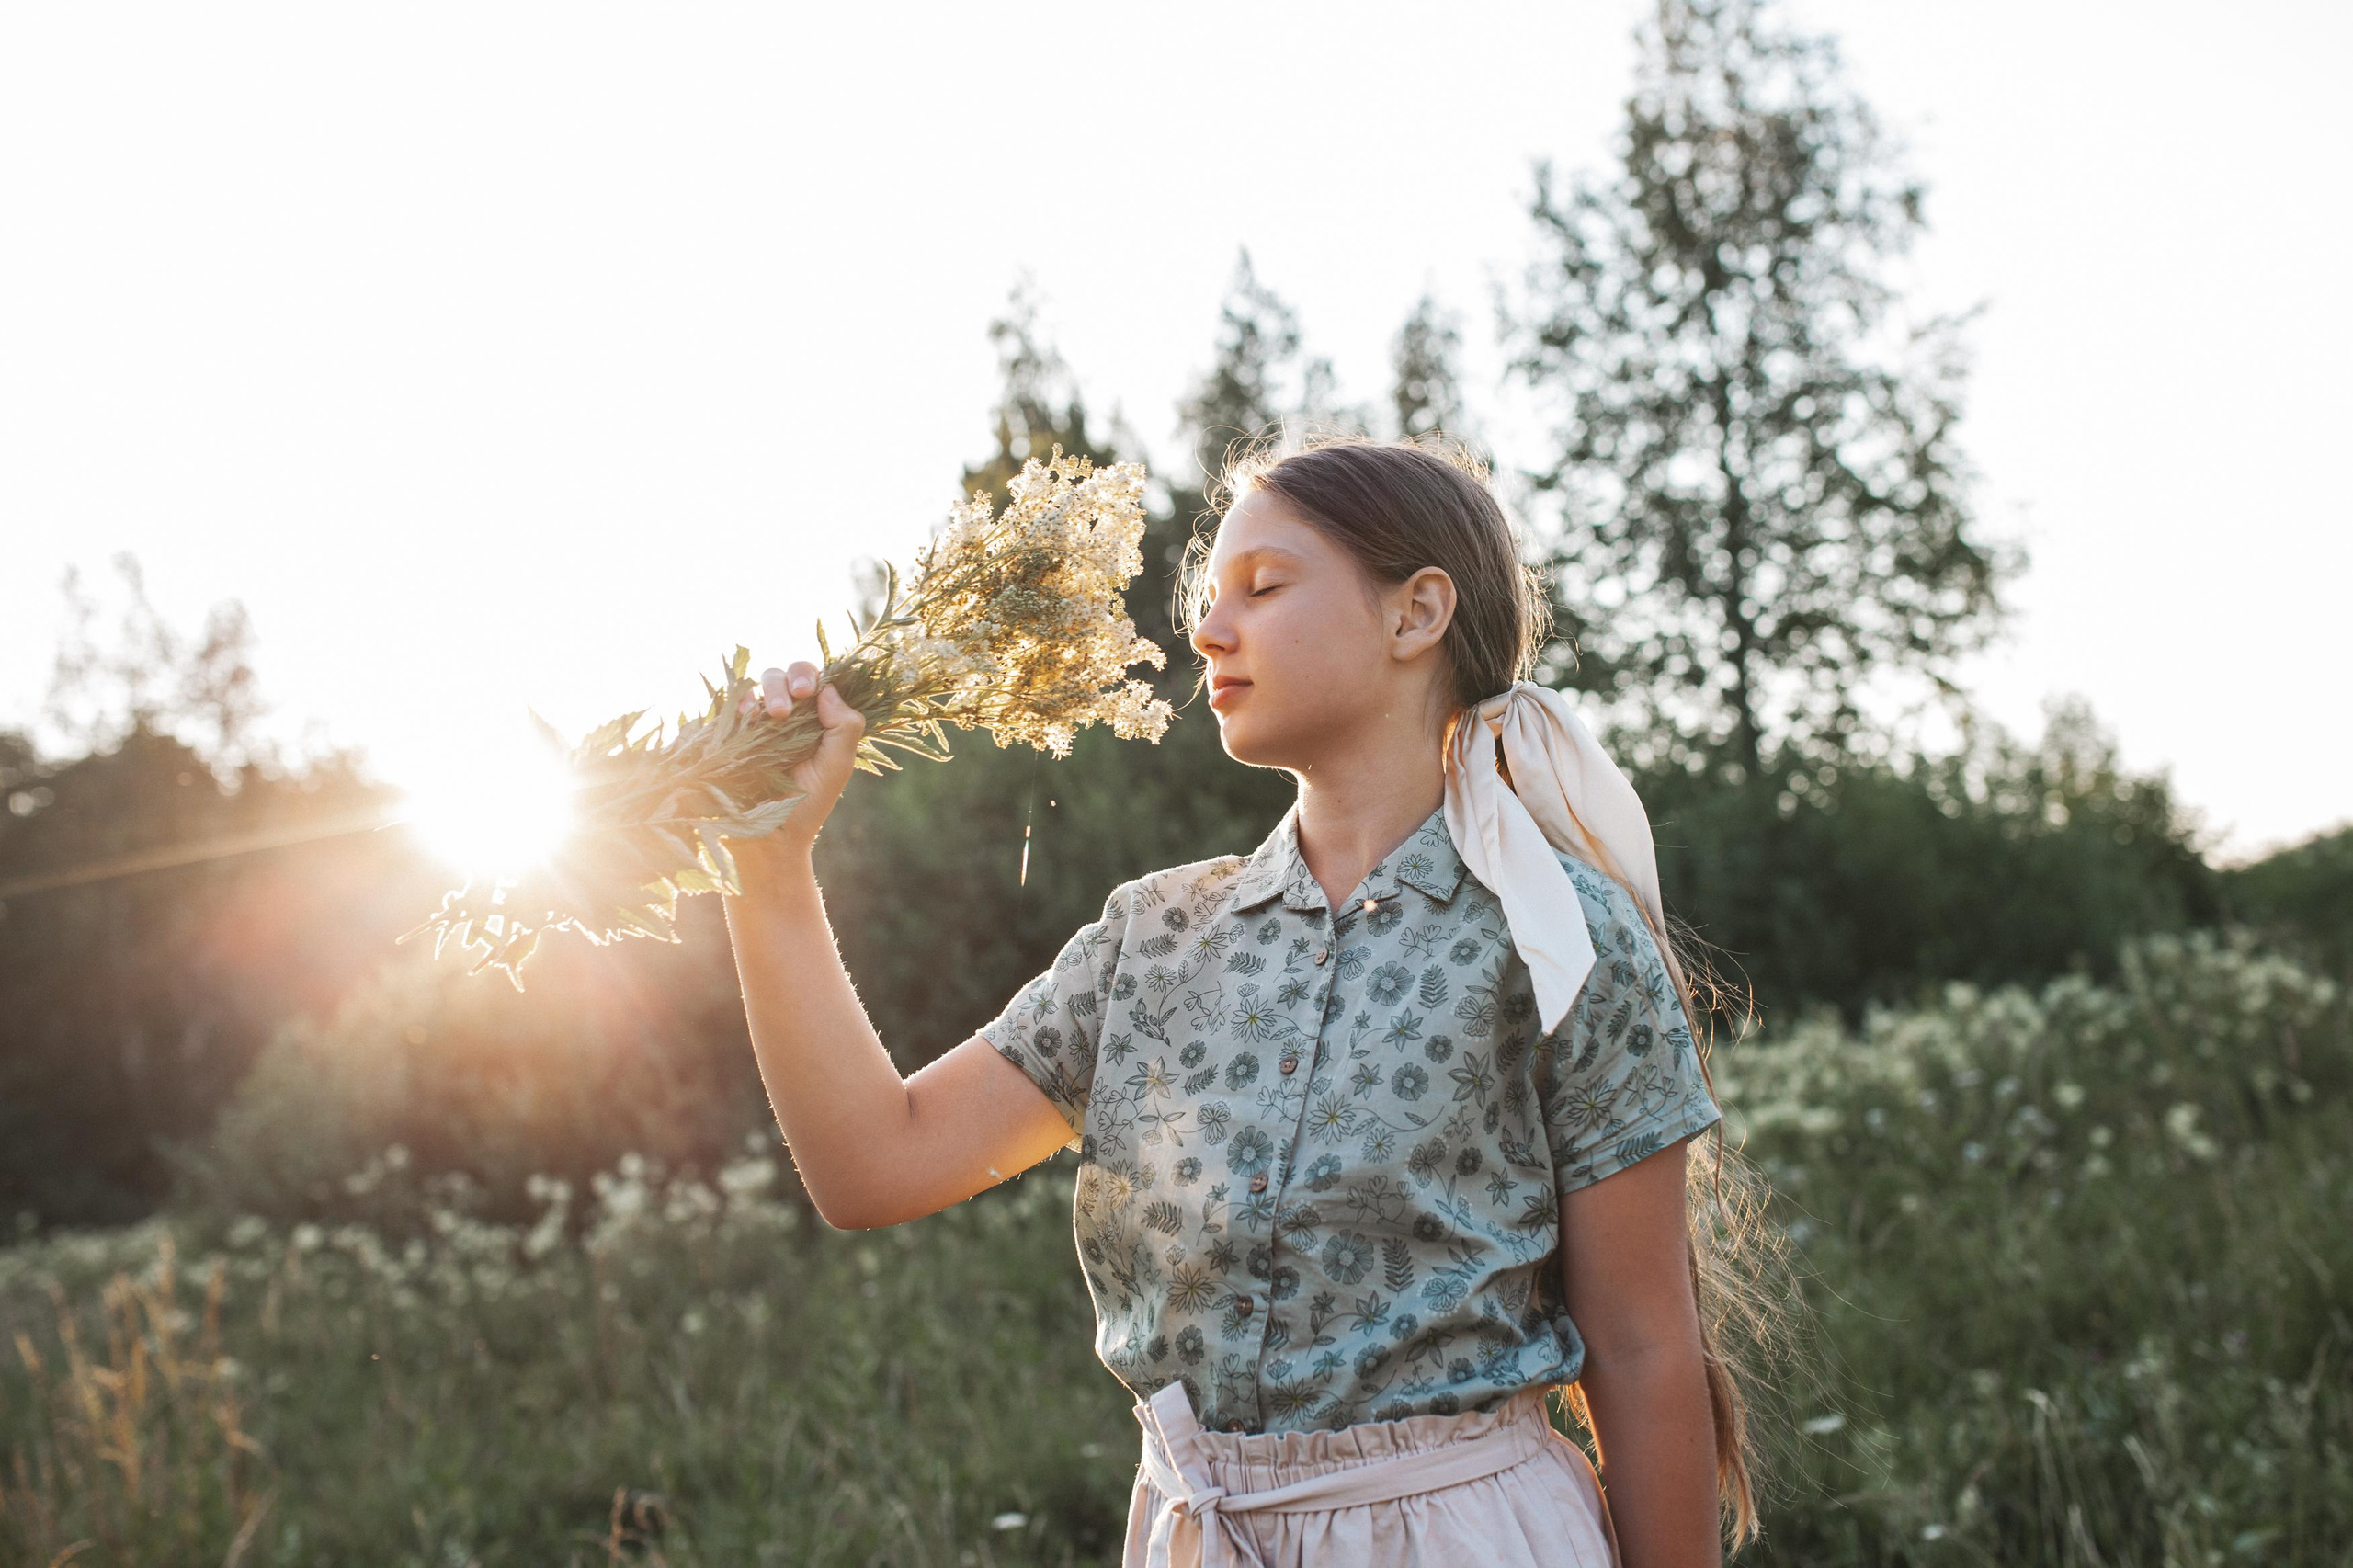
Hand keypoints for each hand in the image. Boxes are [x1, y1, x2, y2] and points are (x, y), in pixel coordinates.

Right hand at [728, 661, 866, 867]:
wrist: (771, 836)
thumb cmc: (808, 803)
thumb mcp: (837, 766)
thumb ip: (844, 727)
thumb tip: (829, 689)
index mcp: (817, 719)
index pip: (817, 680)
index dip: (814, 676)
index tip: (811, 691)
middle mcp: (789, 715)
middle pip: (788, 674)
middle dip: (792, 679)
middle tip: (795, 699)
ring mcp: (760, 721)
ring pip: (762, 682)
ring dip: (770, 688)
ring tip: (774, 714)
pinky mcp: (735, 732)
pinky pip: (734, 704)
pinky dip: (742, 702)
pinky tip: (748, 716)